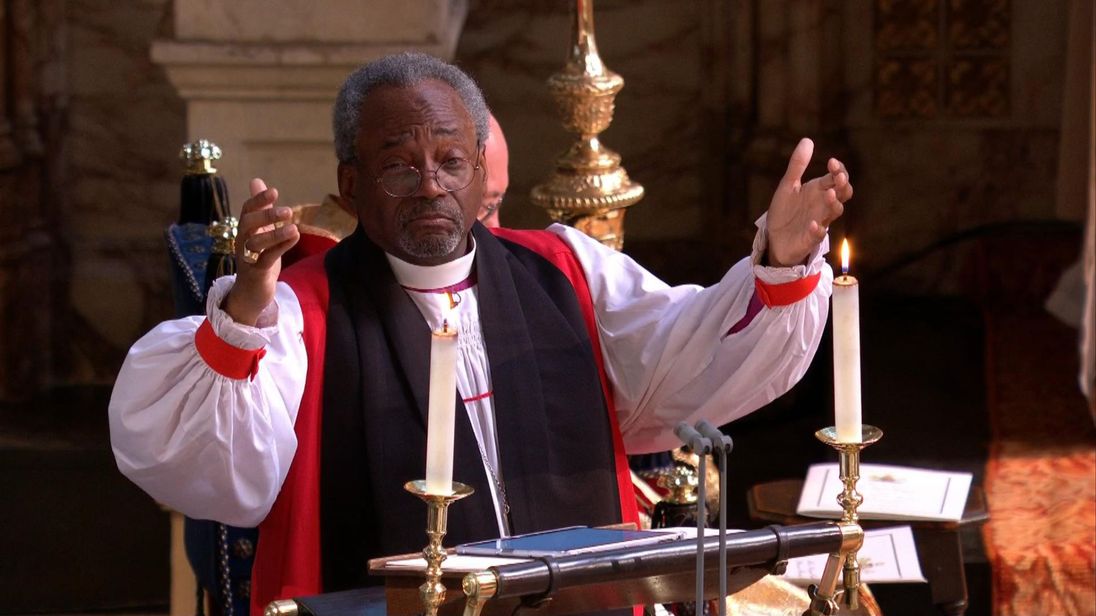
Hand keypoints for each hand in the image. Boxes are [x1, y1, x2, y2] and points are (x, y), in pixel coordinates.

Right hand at [223, 178, 299, 325]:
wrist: (251, 293)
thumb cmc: (257, 259)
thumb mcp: (261, 231)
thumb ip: (261, 208)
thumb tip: (256, 181)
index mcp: (244, 231)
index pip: (247, 211)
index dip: (258, 200)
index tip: (274, 191)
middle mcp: (242, 242)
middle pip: (248, 224)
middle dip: (266, 216)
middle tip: (288, 211)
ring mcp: (247, 258)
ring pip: (255, 243)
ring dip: (275, 234)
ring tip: (294, 228)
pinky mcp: (256, 273)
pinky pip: (266, 259)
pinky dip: (280, 248)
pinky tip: (293, 238)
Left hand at [764, 138, 852, 266]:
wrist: (774, 237)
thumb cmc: (785, 210)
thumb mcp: (788, 185)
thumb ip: (798, 165)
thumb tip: (807, 140)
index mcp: (819, 190)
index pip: (837, 178)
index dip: (839, 170)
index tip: (832, 162)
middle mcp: (823, 205)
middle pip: (843, 194)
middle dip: (843, 185)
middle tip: (837, 177)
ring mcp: (819, 221)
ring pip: (834, 212)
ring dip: (833, 203)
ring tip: (828, 194)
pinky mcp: (809, 238)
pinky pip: (817, 235)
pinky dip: (817, 229)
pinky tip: (812, 224)